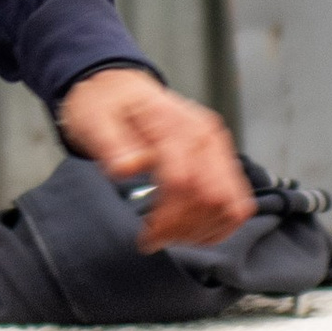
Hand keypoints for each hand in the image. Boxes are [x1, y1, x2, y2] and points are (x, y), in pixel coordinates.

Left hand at [55, 67, 254, 249]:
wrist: (121, 90)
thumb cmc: (106, 106)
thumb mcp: (94, 119)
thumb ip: (111, 145)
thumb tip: (126, 168)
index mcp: (175, 124)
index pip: (183, 182)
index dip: (167, 218)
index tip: (146, 238)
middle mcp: (205, 135)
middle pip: (213, 197)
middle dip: (185, 228)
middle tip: (156, 239)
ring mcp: (217, 147)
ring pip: (231, 204)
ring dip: (203, 230)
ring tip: (171, 235)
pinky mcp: (221, 160)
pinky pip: (237, 202)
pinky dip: (219, 224)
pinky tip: (191, 230)